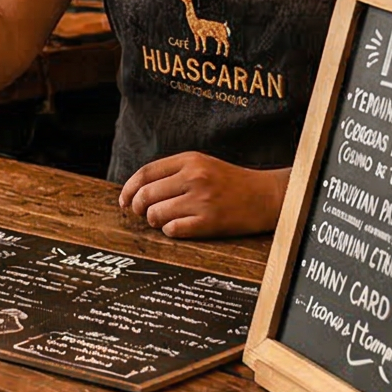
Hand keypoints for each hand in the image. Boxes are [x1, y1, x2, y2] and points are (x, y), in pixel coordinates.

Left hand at [117, 153, 289, 240]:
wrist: (266, 196)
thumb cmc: (232, 182)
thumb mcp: (203, 164)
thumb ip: (173, 172)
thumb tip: (139, 190)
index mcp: (190, 160)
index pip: (145, 173)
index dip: (129, 189)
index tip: (124, 201)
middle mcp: (194, 177)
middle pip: (146, 195)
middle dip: (137, 208)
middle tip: (142, 214)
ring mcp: (202, 200)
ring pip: (156, 214)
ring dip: (154, 221)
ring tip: (165, 220)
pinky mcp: (209, 222)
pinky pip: (173, 230)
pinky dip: (170, 231)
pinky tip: (179, 227)